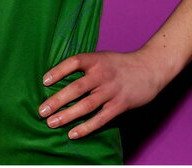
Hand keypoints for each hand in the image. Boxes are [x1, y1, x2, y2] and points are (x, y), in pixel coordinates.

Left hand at [38, 49, 174, 139]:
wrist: (150, 68)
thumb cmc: (120, 65)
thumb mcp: (103, 58)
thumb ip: (86, 68)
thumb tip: (59, 81)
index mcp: (97, 60)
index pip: (74, 62)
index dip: (58, 71)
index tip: (44, 81)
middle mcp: (103, 74)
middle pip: (76, 88)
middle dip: (57, 100)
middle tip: (42, 111)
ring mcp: (112, 90)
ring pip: (86, 105)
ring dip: (67, 115)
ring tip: (52, 123)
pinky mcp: (120, 104)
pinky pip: (100, 118)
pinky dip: (86, 127)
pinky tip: (73, 133)